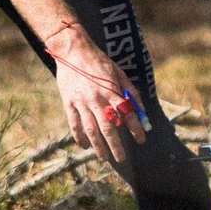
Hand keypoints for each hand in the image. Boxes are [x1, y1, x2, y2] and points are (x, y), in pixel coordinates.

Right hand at [48, 26, 147, 166]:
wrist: (73, 51)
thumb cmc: (99, 61)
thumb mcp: (119, 73)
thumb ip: (130, 91)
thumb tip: (141, 110)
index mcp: (111, 90)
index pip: (127, 114)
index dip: (136, 128)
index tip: (141, 140)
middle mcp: (97, 98)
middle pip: (108, 127)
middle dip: (116, 145)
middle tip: (121, 158)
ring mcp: (81, 102)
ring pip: (91, 129)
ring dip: (98, 146)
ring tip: (104, 158)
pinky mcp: (69, 102)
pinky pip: (74, 124)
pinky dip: (79, 137)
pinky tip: (85, 146)